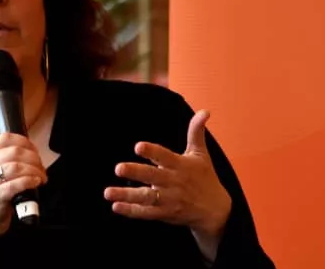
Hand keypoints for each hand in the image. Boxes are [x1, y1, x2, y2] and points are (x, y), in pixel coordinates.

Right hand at [0, 132, 46, 241]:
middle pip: (14, 152)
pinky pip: (15, 185)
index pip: (5, 138)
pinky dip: (29, 181)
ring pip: (15, 167)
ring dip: (34, 170)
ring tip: (41, 176)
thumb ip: (5, 158)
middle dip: (33, 157)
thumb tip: (31, 151)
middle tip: (40, 166)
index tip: (34, 150)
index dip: (24, 141)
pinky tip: (36, 182)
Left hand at [104, 110, 231, 238]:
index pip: (165, 156)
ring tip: (108, 192)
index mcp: (180, 165)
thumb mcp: (201, 154)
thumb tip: (205, 111)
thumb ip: (196, 131)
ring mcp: (169, 199)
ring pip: (146, 197)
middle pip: (152, 176)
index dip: (152, 151)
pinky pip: (147, 213)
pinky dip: (132, 211)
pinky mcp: (166, 213)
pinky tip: (116, 206)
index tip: (138, 146)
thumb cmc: (205, 177)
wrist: (217, 211)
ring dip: (126, 195)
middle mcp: (174, 182)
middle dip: (135, 172)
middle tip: (118, 168)